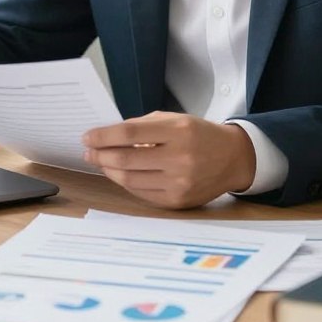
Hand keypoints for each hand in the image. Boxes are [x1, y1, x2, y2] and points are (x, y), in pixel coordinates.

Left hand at [82, 112, 255, 208]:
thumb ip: (142, 126)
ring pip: (129, 179)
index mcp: (178, 131)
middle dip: (100, 155)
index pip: (129, 133)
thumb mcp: (175, 120)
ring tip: (100, 162)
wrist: (232, 158)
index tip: (88, 137)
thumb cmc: (199, 135)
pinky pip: (141, 193)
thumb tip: (107, 137)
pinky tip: (119, 174)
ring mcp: (179, 183)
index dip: (103, 136)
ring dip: (109, 170)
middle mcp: (180, 158)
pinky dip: (125, 183)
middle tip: (89, 151)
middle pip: (126, 158)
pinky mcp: (178, 201)